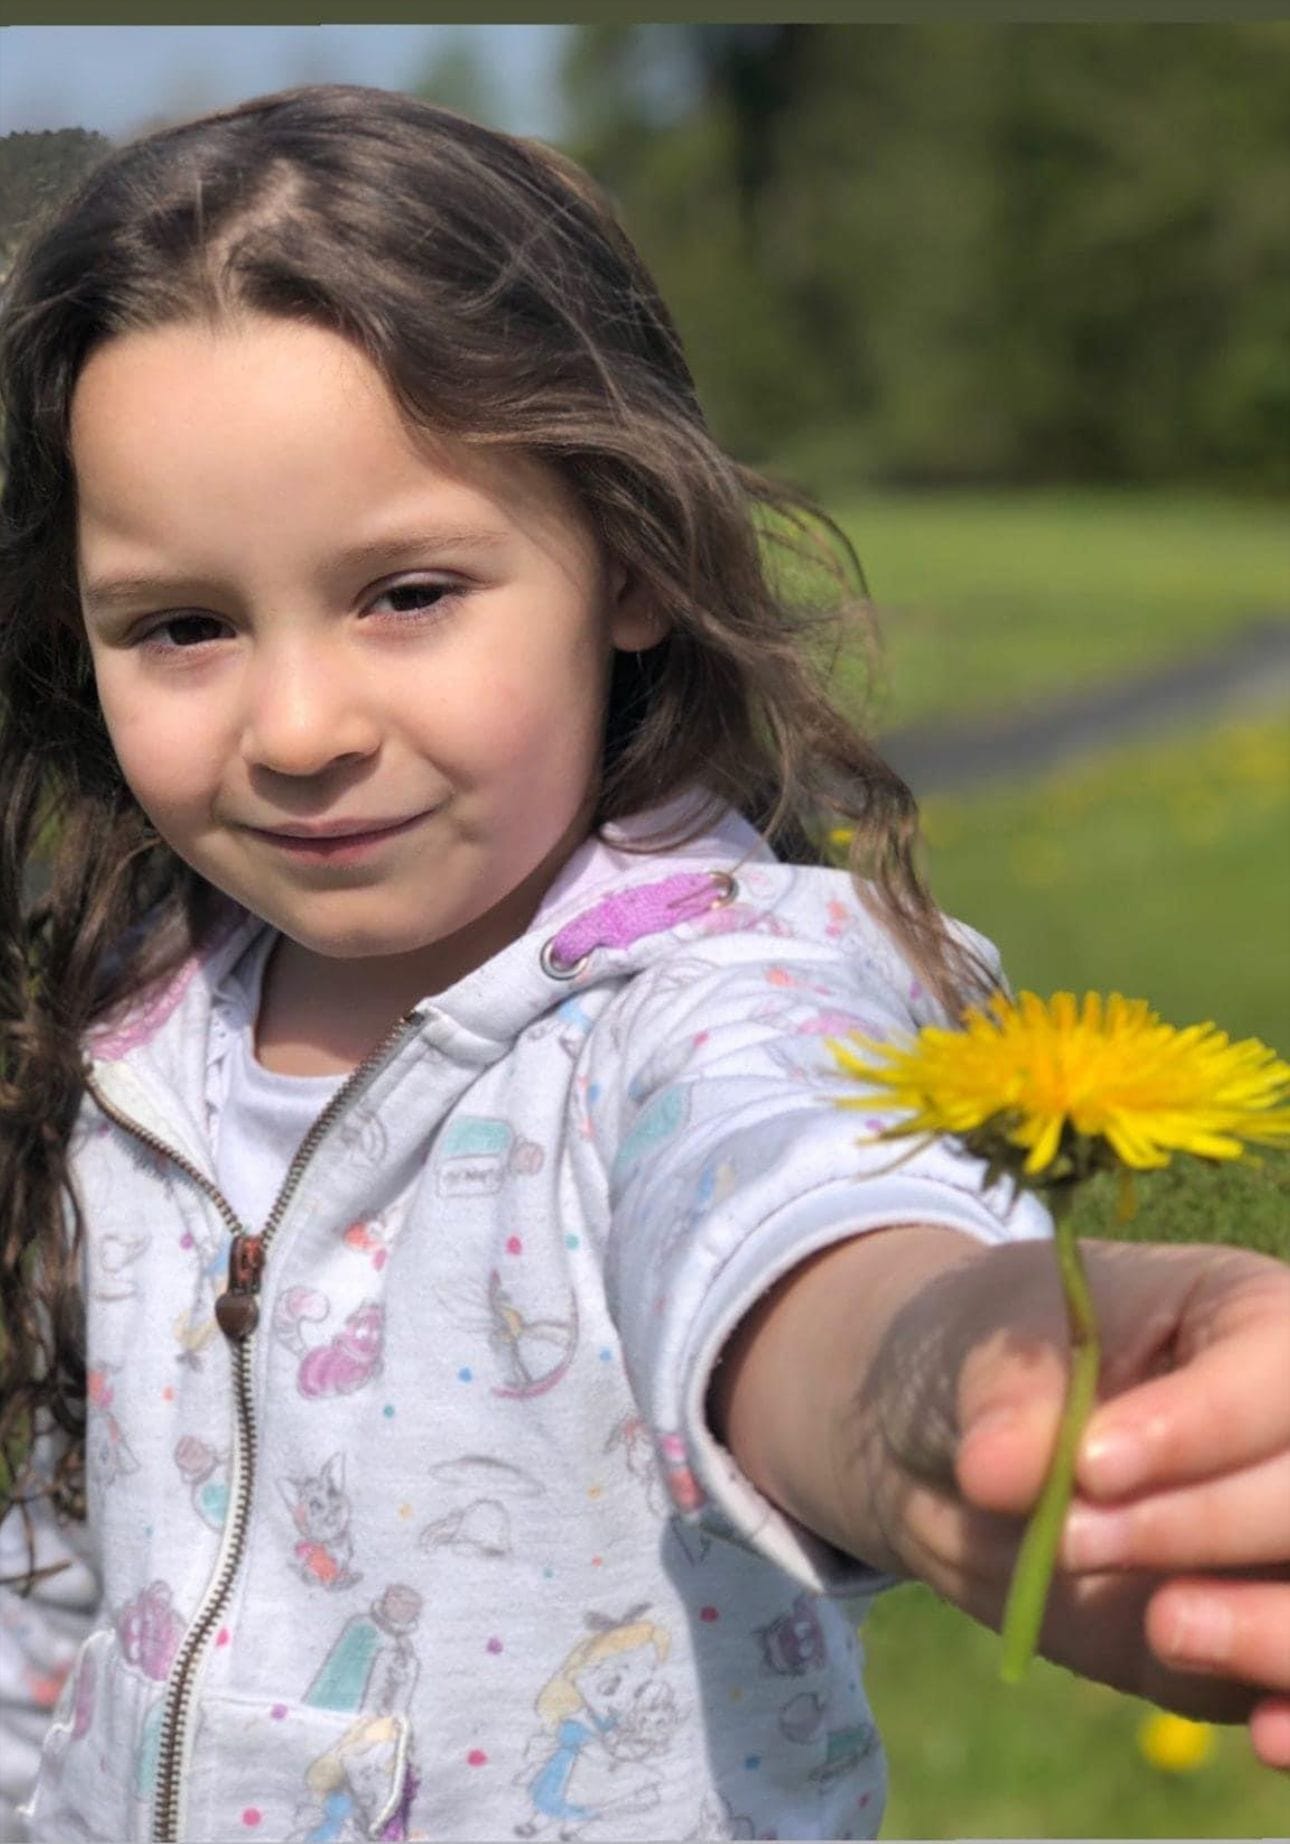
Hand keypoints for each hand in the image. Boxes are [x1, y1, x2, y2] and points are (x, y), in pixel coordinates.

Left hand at [858, 1236, 1289, 1767]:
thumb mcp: (984, 1346)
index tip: (1093, 1465)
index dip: (1203, 1426)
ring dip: (1271, 1630)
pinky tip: (1265, 1733)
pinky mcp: (1263, 1641)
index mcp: (1252, 1320)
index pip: (1280, 1372)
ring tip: (1164, 1626)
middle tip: (1073, 1535)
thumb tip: (1000, 1469)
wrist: (956, 1454)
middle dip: (1207, 1524)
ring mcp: (1281, 1543)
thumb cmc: (992, 1363)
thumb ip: (1005, 1396)